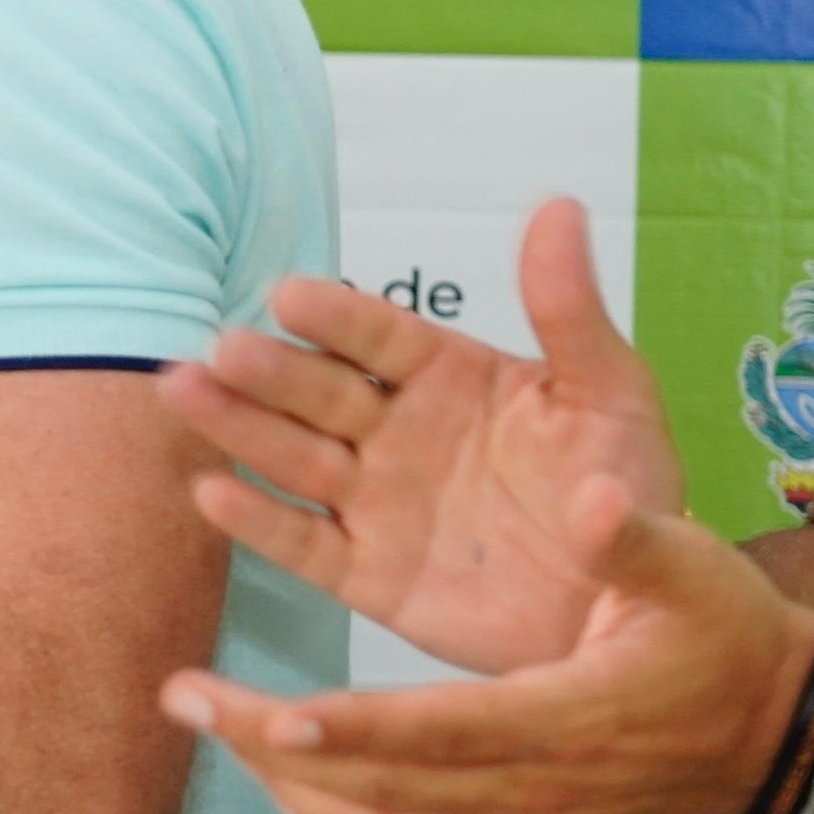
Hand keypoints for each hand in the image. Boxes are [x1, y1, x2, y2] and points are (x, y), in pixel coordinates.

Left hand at [162, 474, 813, 813]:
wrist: (771, 736)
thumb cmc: (725, 637)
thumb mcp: (696, 570)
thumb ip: (632, 538)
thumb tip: (586, 497)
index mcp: (567, 720)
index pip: (444, 735)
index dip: (357, 731)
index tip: (273, 710)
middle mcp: (533, 794)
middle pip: (383, 792)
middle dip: (272, 748)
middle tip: (181, 694)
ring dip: (288, 791)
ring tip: (213, 725)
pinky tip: (289, 798)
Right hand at [164, 197, 684, 675]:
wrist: (629, 607)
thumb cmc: (626, 490)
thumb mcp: (611, 396)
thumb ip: (569, 311)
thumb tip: (557, 206)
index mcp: (451, 379)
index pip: (380, 338)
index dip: (337, 317)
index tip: (291, 295)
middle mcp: (399, 432)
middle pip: (320, 393)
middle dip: (269, 371)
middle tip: (223, 349)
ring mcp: (377, 503)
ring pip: (294, 458)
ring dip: (237, 427)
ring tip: (183, 393)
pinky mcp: (368, 575)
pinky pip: (305, 546)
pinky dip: (258, 522)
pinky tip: (211, 493)